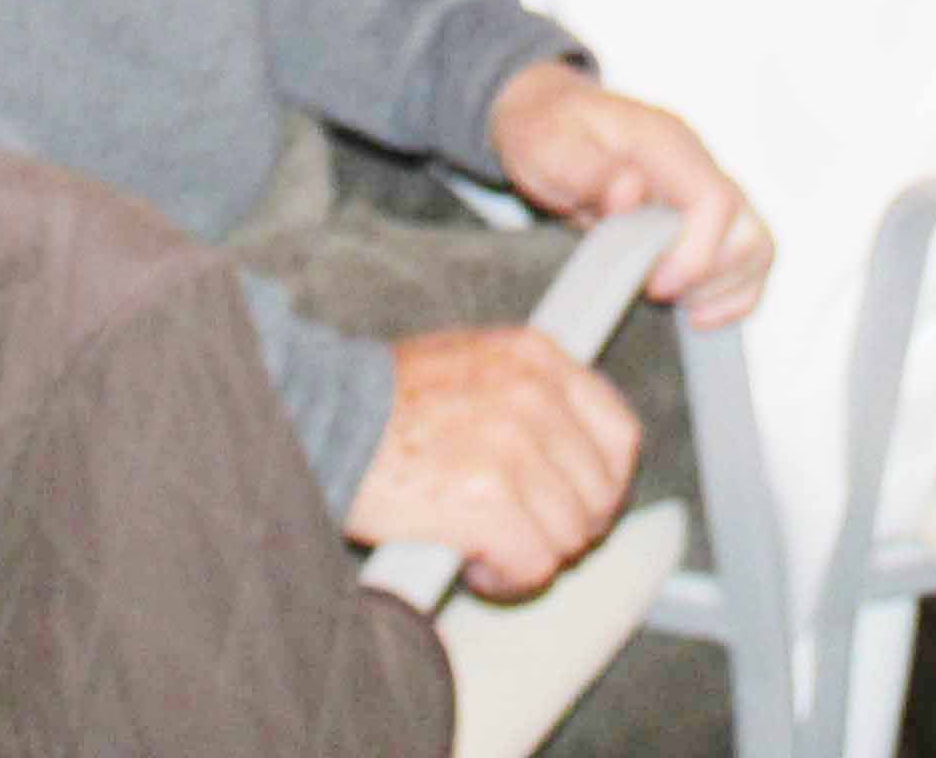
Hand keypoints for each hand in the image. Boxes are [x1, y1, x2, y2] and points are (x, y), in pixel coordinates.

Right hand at [350, 325, 638, 599]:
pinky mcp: (487, 498)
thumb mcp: (471, 367)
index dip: (605, 484)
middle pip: (600, 493)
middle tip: (518, 534)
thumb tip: (577, 458)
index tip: (577, 508)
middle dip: (565, 528)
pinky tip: (471, 564)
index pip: (619, 433)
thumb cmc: (380, 405)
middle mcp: (533, 394)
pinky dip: (506, 579)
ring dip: (531, 556)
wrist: (316, 423)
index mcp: (535, 357)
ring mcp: (513, 445)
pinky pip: (534, 565)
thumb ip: (530, 397)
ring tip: (484, 546)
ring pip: (569, 536)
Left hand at [487, 61, 773, 326]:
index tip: (654, 284)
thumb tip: (632, 193)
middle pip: (748, 230)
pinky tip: (694, 311)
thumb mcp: (546, 147)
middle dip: (709, 279)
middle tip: (656, 291)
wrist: (546, 117)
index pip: (715, 202)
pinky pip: (748, 258)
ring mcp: (706, 189)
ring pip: (757, 245)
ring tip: (678, 304)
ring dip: (725, 288)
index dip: (695, 256)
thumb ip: (588, 169)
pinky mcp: (705, 217)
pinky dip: (732, 293)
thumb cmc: (546, 132)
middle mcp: (697, 165)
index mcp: (664, 144)